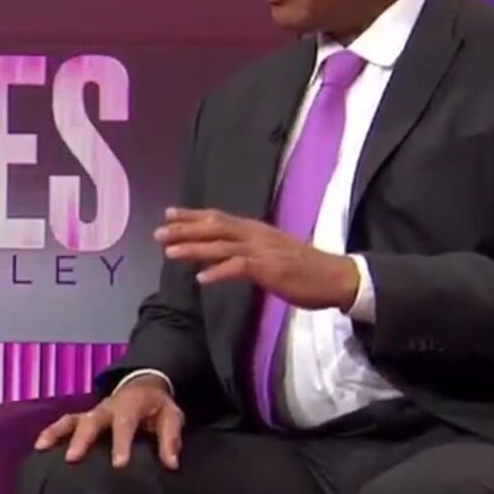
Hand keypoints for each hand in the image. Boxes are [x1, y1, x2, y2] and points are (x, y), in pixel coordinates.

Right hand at [33, 375, 184, 469]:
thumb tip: (171, 464)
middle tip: (72, 458)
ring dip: (57, 432)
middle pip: (91, 421)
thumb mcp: (171, 416)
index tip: (119, 465)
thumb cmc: (156, 406)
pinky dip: (52, 432)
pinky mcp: (83, 417)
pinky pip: (65, 423)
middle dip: (82, 439)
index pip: (125, 423)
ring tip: (42, 447)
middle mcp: (107, 407)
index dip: (121, 443)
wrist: (142, 385)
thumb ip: (171, 439)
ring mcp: (92, 412)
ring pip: (72, 419)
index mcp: (130, 405)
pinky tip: (40, 447)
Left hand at [156, 207, 359, 309]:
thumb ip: (245, 249)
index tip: (168, 215)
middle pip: (214, 227)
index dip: (192, 216)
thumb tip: (218, 253)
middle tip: (158, 233)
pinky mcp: (270, 269)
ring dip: (194, 248)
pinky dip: (218, 271)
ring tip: (170, 253)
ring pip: (221, 245)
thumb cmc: (303, 267)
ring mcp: (263, 251)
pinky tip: (201, 278)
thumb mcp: (270, 252)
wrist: (336, 276)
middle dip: (185, 229)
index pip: (218, 218)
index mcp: (256, 229)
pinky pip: (239, 268)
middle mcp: (256, 235)